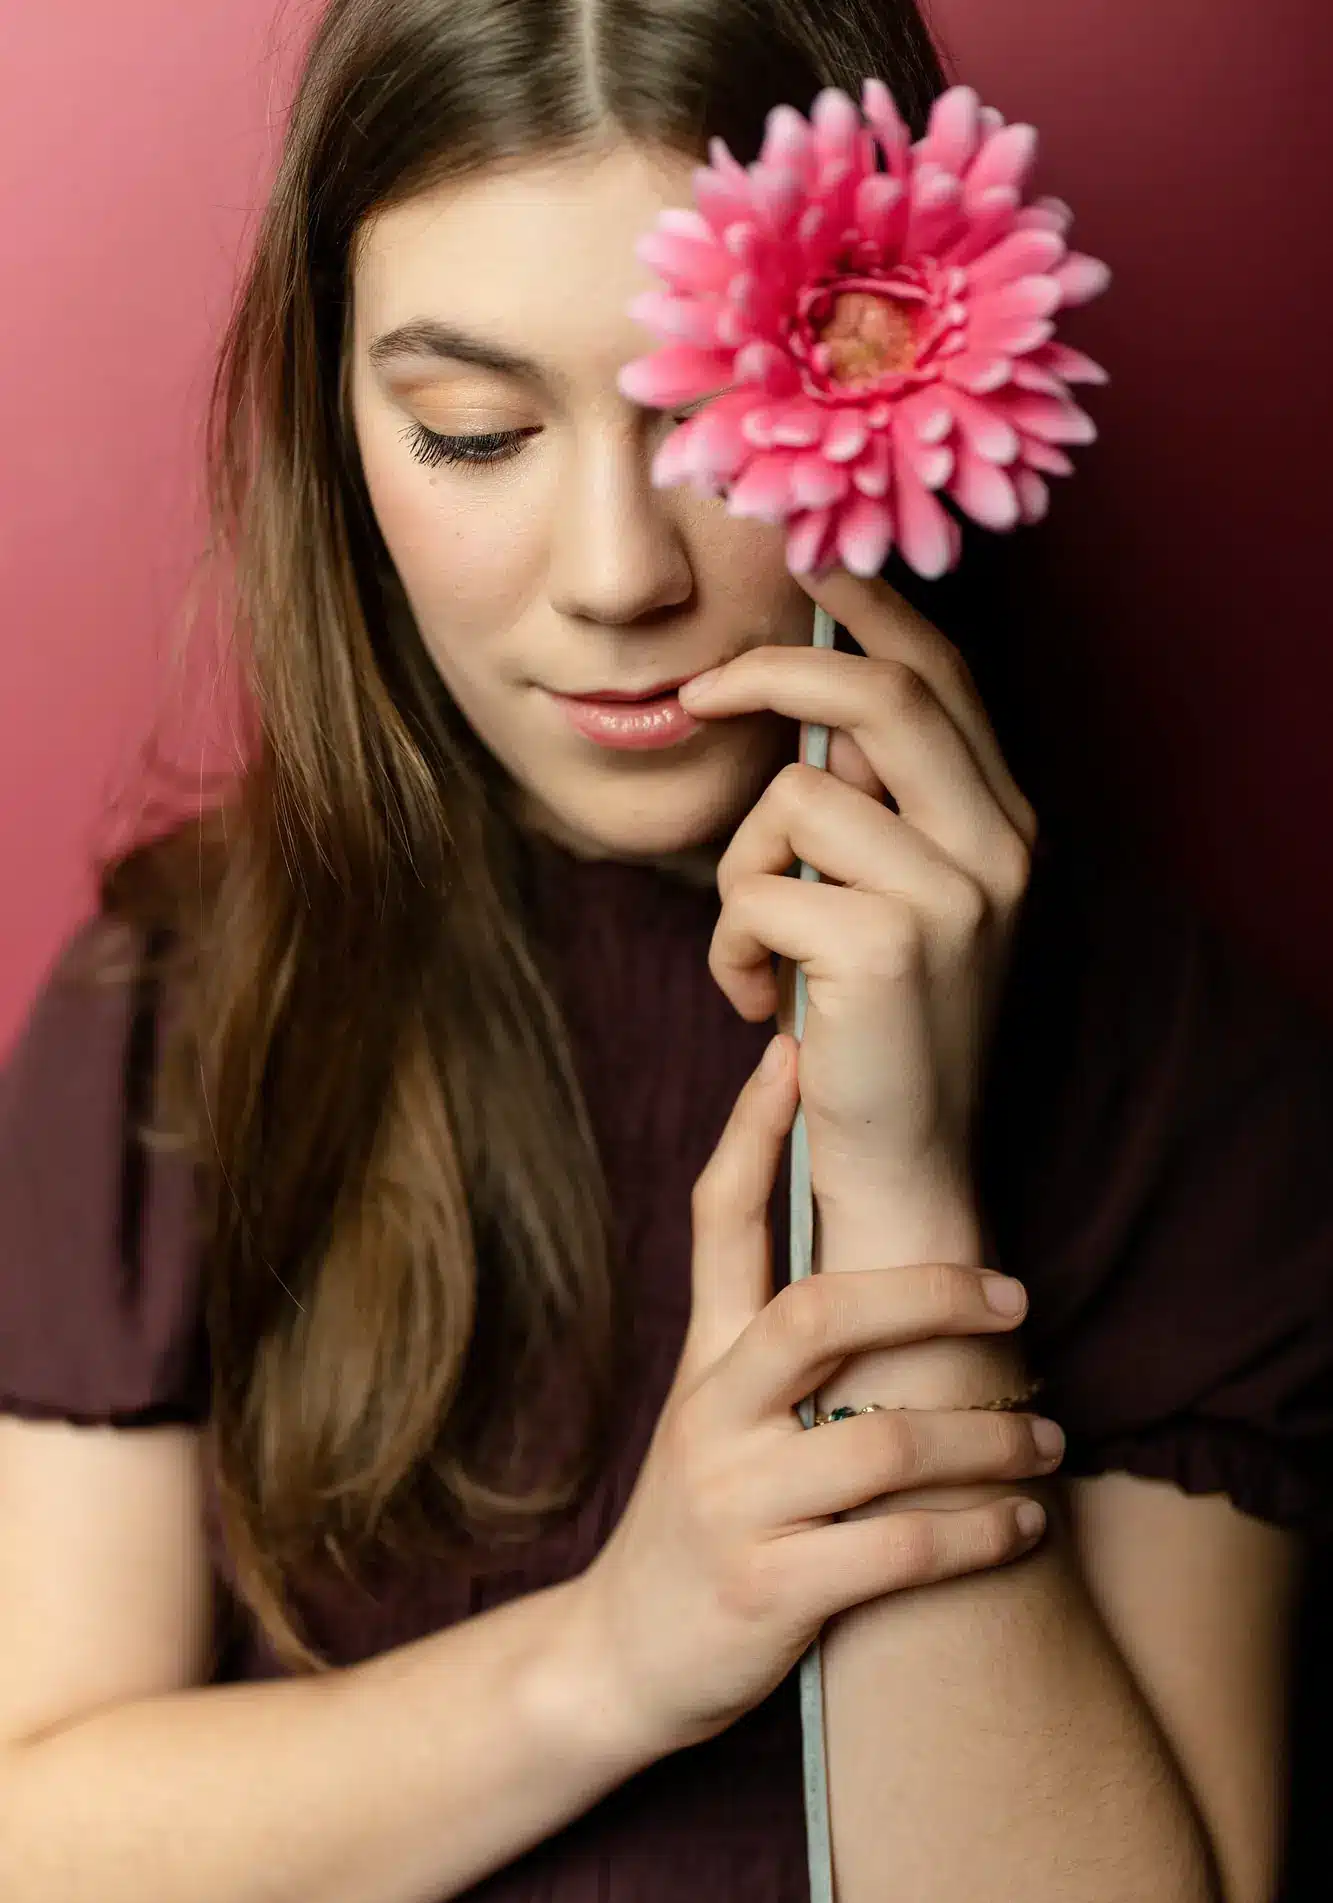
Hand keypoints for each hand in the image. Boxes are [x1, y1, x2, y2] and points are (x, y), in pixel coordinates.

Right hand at [574, 1035, 1060, 1759]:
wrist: (616, 1661)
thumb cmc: (697, 1526)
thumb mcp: (715, 1423)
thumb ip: (774, 1352)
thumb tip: (882, 1273)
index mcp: (704, 1363)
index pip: (716, 1223)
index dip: (751, 1134)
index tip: (789, 1055)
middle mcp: (712, 1416)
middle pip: (818, 1312)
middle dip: (927, 1291)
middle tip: (1016, 1300)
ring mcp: (733, 1503)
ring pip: (883, 1440)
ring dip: (989, 1437)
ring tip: (1049, 1438)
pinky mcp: (765, 1592)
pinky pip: (899, 1550)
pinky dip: (978, 1534)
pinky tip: (1022, 1528)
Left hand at [676, 565, 1038, 1213]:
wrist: (904, 1170)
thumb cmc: (877, 1035)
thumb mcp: (899, 905)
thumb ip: (877, 810)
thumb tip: (803, 715)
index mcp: (1004, 826)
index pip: (945, 678)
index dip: (872, 611)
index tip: (805, 564)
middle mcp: (999, 848)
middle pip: (883, 691)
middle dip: (773, 669)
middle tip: (697, 694)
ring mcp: (955, 894)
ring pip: (793, 799)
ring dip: (739, 875)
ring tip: (760, 955)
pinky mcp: (889, 944)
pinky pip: (756, 888)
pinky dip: (730, 949)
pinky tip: (762, 1005)